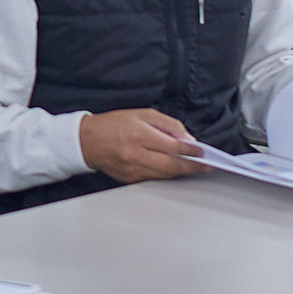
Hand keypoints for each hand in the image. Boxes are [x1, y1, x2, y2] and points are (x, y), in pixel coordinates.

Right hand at [77, 107, 204, 182]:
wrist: (86, 141)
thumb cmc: (113, 125)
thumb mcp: (141, 114)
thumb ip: (167, 124)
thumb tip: (186, 138)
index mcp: (139, 134)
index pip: (173, 146)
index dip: (191, 150)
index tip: (202, 151)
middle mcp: (136, 154)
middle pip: (172, 165)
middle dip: (193, 166)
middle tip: (206, 165)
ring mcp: (133, 169)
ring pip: (165, 175)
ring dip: (182, 172)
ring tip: (194, 167)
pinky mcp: (130, 179)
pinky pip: (154, 179)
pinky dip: (167, 175)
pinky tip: (174, 170)